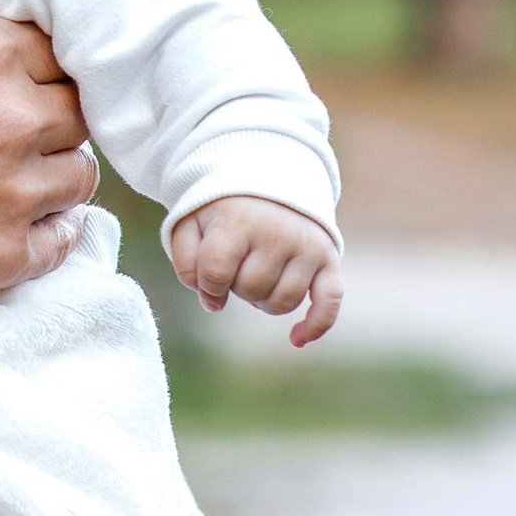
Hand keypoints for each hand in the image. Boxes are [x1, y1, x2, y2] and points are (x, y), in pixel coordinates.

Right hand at [0, 0, 94, 333]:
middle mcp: (13, 123)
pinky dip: (46, 228)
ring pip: (78, 174)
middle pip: (76, 107)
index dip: (32, 54)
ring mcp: (11, 197)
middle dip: (46, 106)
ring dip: (51, 164)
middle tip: (0, 114)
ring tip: (4, 164)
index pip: (57, 44)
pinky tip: (7, 216)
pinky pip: (61, 240)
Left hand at [168, 196, 342, 347]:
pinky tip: (296, 339)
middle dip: (236, 287)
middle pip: (250, 290)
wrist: (267, 177)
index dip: (207, 286)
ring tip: (257, 276)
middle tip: (237, 264)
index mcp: (239, 221)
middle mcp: (278, 233)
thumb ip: (186, 261)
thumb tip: (213, 303)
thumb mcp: (190, 224)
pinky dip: (316, 324)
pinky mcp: (328, 259)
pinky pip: (330, 301)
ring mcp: (307, 247)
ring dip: (263, 301)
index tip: (207, 279)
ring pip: (282, 302)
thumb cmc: (222, 210)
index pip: (216, 273)